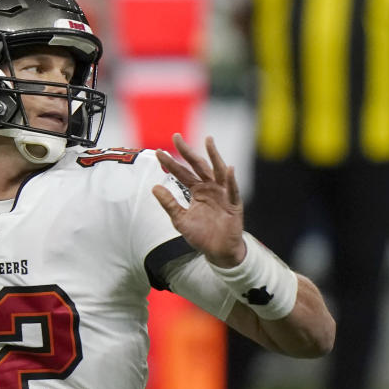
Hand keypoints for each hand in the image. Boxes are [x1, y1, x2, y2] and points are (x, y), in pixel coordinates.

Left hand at [152, 134, 245, 267]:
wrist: (217, 251)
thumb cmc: (201, 234)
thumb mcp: (180, 219)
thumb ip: (169, 203)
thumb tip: (154, 186)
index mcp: (196, 190)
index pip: (181, 173)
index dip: (170, 162)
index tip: (158, 152)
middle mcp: (209, 187)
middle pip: (197, 166)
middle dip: (187, 151)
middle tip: (176, 137)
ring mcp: (223, 194)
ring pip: (218, 171)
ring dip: (214, 156)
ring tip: (208, 141)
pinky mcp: (234, 204)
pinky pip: (233, 191)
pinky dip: (231, 180)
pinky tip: (229, 169)